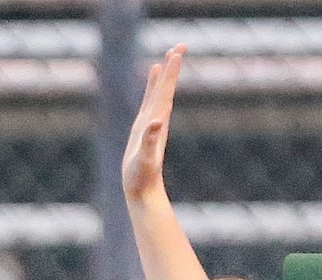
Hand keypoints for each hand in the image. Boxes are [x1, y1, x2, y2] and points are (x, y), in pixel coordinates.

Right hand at [120, 45, 184, 203]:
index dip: (170, 73)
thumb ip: (149, 140)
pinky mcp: (145, 129)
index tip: (176, 53)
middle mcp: (156, 120)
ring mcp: (151, 123)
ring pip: (159, 93)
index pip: (164, 92)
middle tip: (180, 45)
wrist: (143, 192)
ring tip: (168, 57)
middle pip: (165, 88)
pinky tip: (153, 80)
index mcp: (155, 123)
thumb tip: (157, 122)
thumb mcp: (143, 159)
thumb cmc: (141, 178)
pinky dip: (152, 88)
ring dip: (164, 75)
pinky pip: (149, 102)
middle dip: (171, 67)